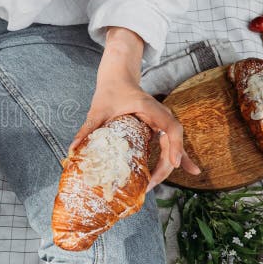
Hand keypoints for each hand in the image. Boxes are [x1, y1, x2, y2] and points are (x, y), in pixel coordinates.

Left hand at [70, 28, 200, 190]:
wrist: (117, 78)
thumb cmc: (109, 91)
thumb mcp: (98, 110)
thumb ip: (87, 128)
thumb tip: (72, 149)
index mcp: (151, 108)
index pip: (170, 128)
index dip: (175, 146)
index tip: (173, 163)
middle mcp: (161, 115)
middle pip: (173, 142)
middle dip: (167, 165)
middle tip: (151, 185)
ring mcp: (161, 121)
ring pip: (173, 144)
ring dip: (175, 163)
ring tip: (182, 179)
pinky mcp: (158, 127)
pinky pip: (170, 143)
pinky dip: (177, 156)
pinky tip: (190, 170)